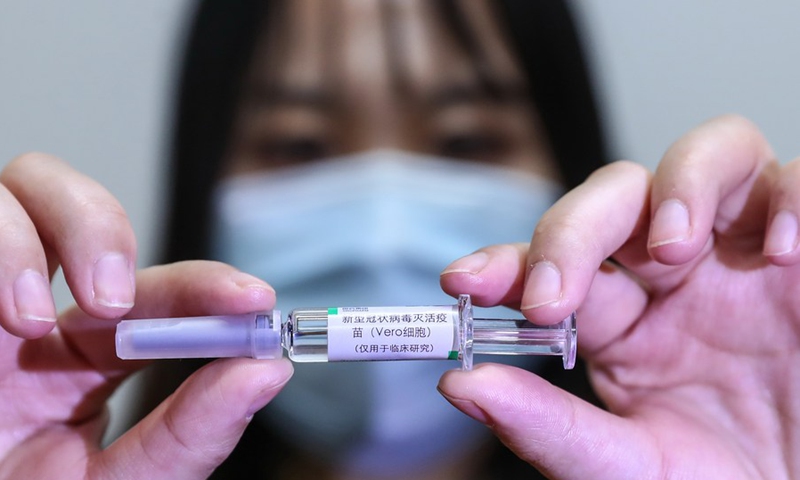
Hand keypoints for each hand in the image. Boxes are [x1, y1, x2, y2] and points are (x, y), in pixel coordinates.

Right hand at [0, 154, 291, 478]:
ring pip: (20, 189)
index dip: (205, 284)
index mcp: (87, 358)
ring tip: (31, 323)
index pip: (157, 294)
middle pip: (83, 209)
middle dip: (103, 229)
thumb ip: (188, 434)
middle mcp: (38, 314)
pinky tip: (5, 317)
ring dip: (33, 237)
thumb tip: (268, 372)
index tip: (251, 298)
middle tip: (109, 301)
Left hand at [438, 115, 797, 477]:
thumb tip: (460, 386)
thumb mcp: (631, 467)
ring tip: (677, 247)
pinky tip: (779, 257)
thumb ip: (550, 428)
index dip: (506, 262)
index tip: (464, 281)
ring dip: (681, 186)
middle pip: (615, 195)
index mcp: (621, 320)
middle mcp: (675, 274)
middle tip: (557, 291)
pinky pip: (798, 183)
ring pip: (707, 156)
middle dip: (574, 229)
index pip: (553, 265)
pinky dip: (790, 201)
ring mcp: (742, 254)